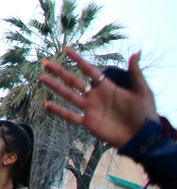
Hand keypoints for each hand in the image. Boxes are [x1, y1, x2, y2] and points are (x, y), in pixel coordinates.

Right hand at [41, 47, 158, 147]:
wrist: (144, 138)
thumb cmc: (146, 115)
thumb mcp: (143, 91)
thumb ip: (136, 73)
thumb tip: (136, 52)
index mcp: (107, 87)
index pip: (90, 70)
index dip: (78, 60)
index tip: (67, 49)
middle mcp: (95, 96)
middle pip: (74, 81)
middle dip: (60, 71)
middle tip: (46, 62)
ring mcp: (90, 109)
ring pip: (69, 95)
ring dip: (56, 86)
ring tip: (42, 78)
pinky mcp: (88, 123)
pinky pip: (70, 116)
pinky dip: (59, 111)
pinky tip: (47, 104)